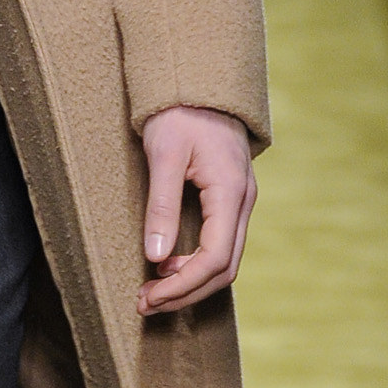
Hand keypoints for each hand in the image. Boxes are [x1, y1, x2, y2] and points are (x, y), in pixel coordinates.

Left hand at [137, 107, 254, 316]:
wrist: (198, 83)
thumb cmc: (179, 113)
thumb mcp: (164, 155)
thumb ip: (162, 206)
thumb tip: (156, 257)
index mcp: (230, 192)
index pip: (215, 258)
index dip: (183, 285)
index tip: (150, 297)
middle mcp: (242, 201)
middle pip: (225, 268)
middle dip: (186, 292)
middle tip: (145, 303)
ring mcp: (240, 202)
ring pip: (225, 260)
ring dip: (190, 282)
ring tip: (152, 291)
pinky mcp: (230, 200)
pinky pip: (220, 244)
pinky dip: (196, 264)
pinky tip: (167, 266)